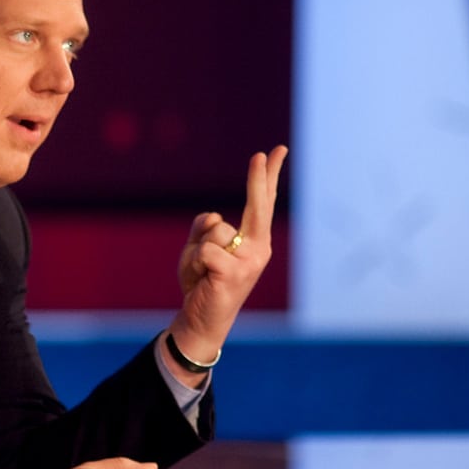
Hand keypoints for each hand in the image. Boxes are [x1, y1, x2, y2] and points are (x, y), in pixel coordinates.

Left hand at [166, 146, 287, 375]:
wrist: (200, 318)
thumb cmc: (203, 282)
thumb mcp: (200, 249)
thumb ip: (205, 228)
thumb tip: (214, 216)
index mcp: (254, 241)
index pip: (262, 202)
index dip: (268, 175)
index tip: (276, 150)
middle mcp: (259, 249)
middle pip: (257, 206)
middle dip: (258, 179)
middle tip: (261, 152)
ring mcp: (249, 262)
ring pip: (214, 231)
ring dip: (195, 249)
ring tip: (201, 270)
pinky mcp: (233, 273)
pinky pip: (204, 250)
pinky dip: (193, 262)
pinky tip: (200, 279)